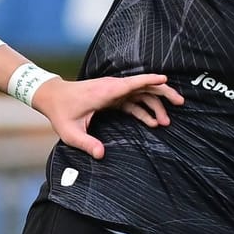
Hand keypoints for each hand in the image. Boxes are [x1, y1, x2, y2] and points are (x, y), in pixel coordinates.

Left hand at [35, 74, 182, 158]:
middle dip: (163, 93)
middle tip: (179, 104)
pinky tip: (152, 122)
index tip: (166, 78)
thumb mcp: (70, 131)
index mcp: (107, 91)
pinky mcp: (113, 97)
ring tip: (166, 122)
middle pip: (144, 87)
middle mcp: (114, 88)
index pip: (133, 83)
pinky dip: (144, 111)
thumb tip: (101, 155)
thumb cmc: (61, 112)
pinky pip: (133, 102)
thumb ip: (86, 143)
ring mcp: (115, 92)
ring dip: (155, 106)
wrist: (53, 97)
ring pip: (142, 94)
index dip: (150, 80)